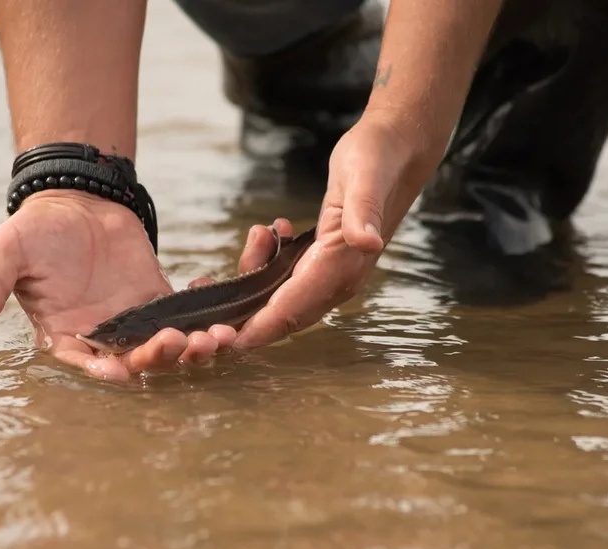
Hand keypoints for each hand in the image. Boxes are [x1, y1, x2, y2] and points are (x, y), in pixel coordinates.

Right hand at [0, 190, 236, 381]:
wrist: (71, 202)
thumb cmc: (33, 233)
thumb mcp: (3, 255)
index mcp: (64, 336)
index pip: (86, 363)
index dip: (104, 370)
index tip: (122, 372)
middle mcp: (103, 338)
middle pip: (136, 360)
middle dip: (160, 357)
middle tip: (183, 343)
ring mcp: (135, 322)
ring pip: (168, 345)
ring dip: (194, 346)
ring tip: (217, 336)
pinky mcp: (160, 300)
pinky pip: (187, 315)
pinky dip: (205, 314)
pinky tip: (220, 305)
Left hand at [232, 111, 437, 348]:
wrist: (398, 150)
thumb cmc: (379, 158)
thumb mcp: (365, 176)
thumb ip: (363, 211)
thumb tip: (367, 241)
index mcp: (344, 265)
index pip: (293, 308)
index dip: (259, 327)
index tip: (225, 339)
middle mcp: (341, 279)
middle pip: (284, 314)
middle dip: (245, 317)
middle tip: (209, 299)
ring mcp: (335, 274)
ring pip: (284, 299)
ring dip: (256, 278)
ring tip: (259, 234)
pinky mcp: (327, 263)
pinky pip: (290, 282)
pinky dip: (268, 266)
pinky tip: (270, 235)